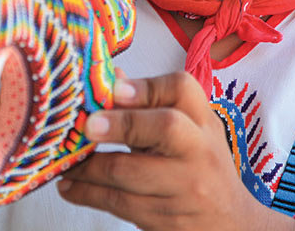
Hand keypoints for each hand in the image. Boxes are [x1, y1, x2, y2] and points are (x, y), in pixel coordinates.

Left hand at [56, 72, 294, 230]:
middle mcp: (199, 150)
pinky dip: (87, 193)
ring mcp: (184, 187)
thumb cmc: (199, 163)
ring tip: (64, 161)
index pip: (180, 90)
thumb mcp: (188, 128)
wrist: (230, 222)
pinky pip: (119, 203)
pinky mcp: (165, 219)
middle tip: (87, 125)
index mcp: (202, 119)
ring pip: (128, 173)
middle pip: (165, 128)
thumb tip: (108, 78)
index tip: (114, 89)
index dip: (145, 87)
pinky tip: (70, 186)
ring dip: (87, 167)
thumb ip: (149, 103)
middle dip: (121, 124)